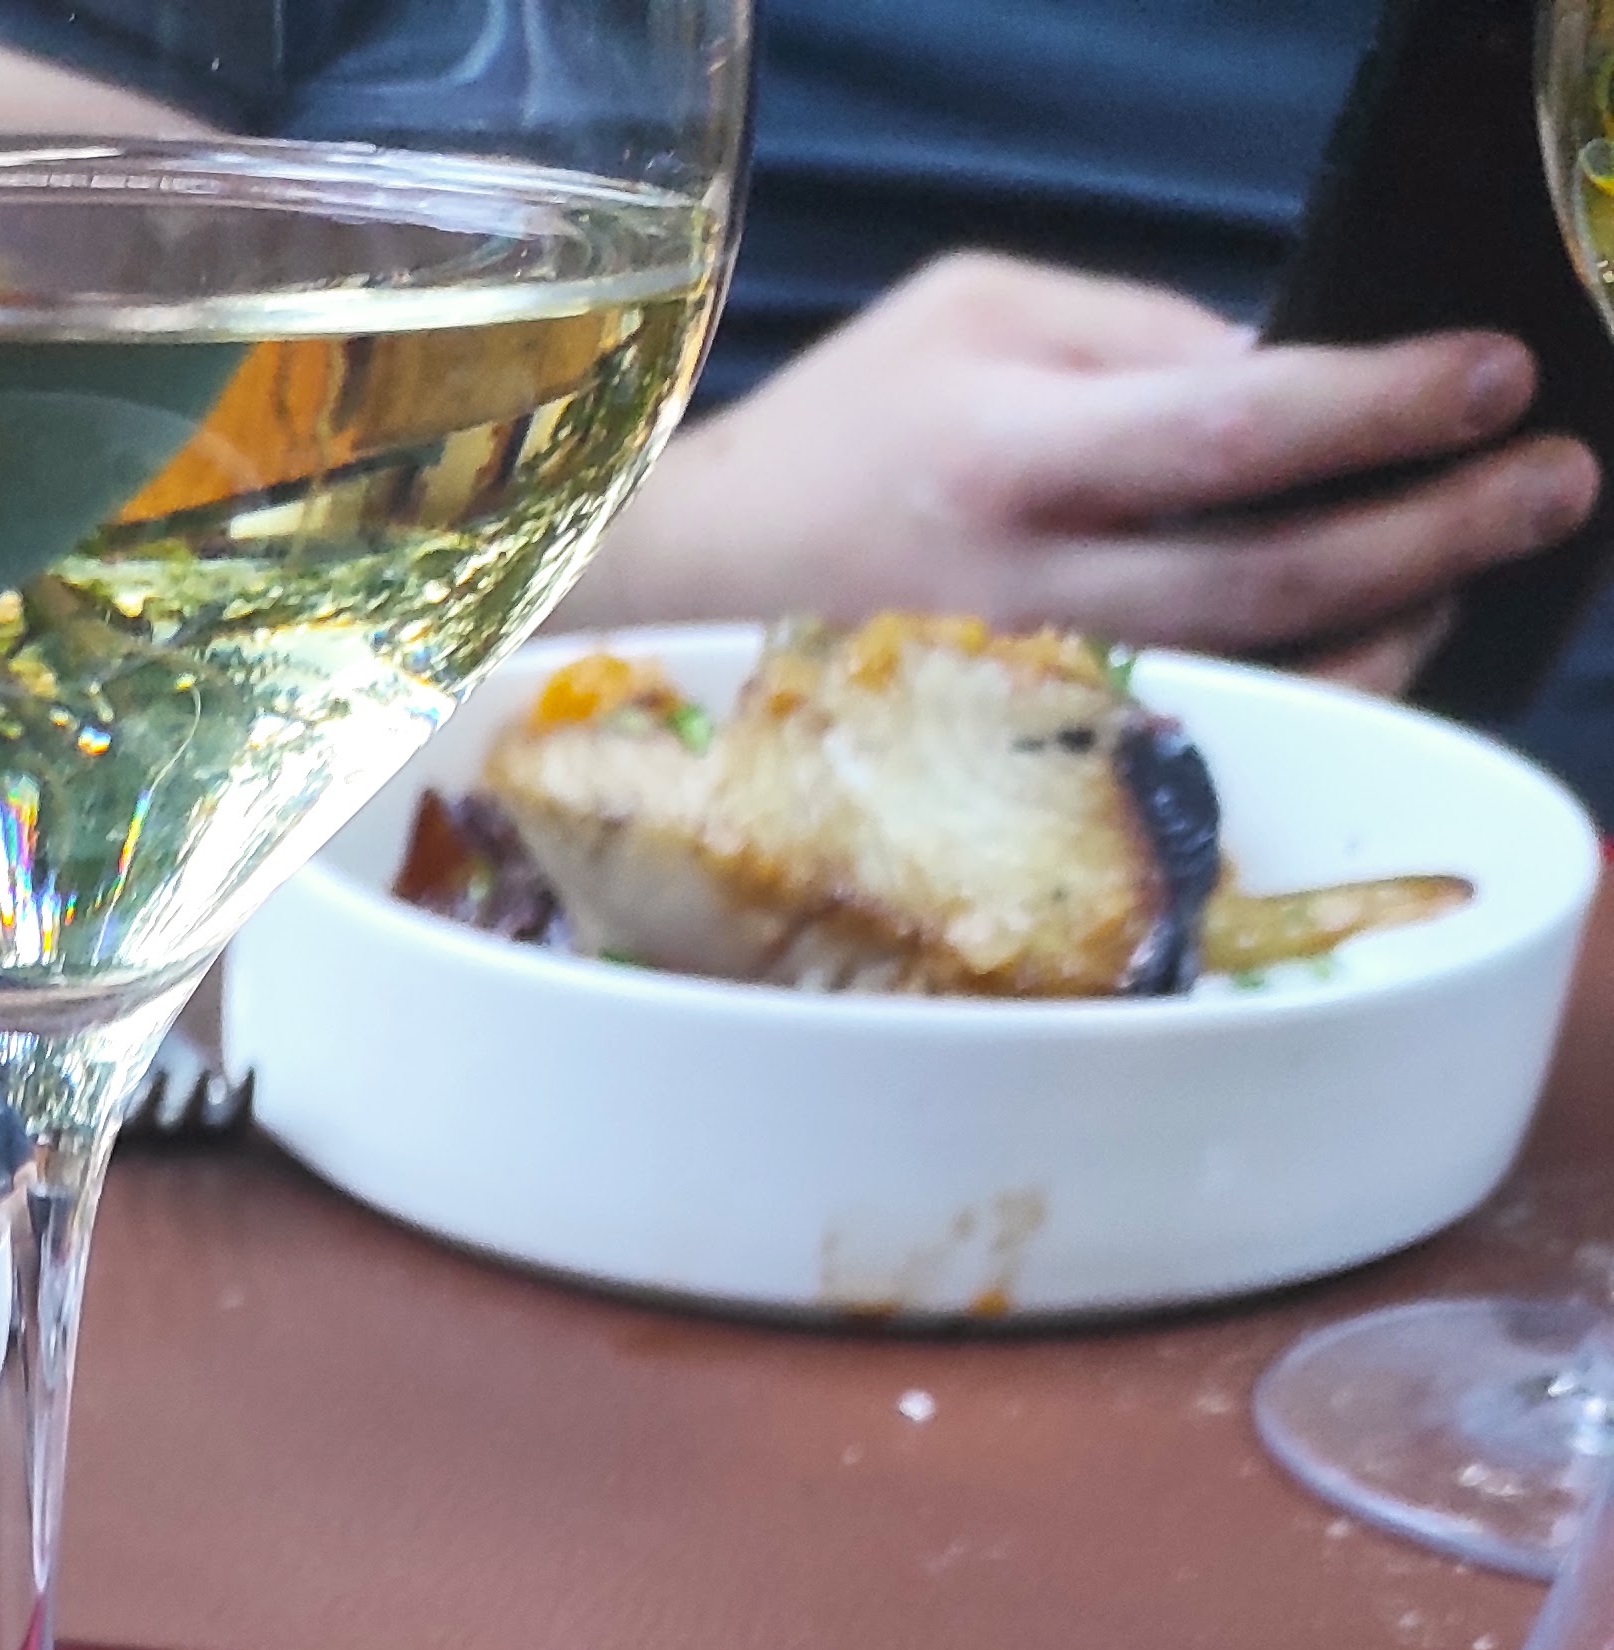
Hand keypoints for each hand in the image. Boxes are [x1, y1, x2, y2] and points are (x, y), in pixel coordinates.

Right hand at [559, 250, 1602, 680]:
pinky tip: (1383, 634)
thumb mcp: (970, 316)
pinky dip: (1324, 691)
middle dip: (1441, 525)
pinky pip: (1220, 743)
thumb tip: (1292, 378)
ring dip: (1403, 620)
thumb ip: (1136, 335)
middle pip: (1278, 577)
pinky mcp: (1043, 768)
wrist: (686, 604)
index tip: (1495, 377)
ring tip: (1476, 549)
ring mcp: (1039, 705)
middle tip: (1555, 479)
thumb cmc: (837, 443)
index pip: (1234, 431)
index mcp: (1011, 457)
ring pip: (1265, 683)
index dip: (1382, 407)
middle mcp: (1028, 596)